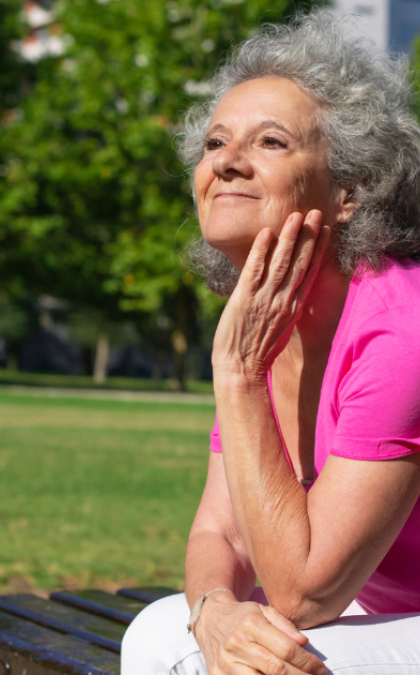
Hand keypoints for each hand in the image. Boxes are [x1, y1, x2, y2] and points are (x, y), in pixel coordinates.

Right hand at [194, 593, 326, 674]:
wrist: (208, 618)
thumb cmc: (242, 615)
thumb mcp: (263, 610)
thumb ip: (284, 625)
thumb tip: (304, 643)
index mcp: (251, 624)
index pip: (285, 649)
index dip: (307, 662)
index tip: (320, 668)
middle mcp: (238, 644)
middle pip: (277, 670)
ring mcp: (227, 663)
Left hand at [212, 211, 330, 378]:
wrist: (241, 370)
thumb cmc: (257, 353)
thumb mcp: (279, 329)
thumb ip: (285, 309)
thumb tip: (285, 295)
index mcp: (294, 308)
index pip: (310, 273)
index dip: (319, 250)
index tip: (325, 231)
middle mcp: (284, 301)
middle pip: (301, 263)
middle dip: (309, 237)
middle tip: (317, 213)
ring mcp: (265, 300)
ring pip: (281, 263)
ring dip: (289, 238)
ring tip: (295, 216)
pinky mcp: (245, 299)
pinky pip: (255, 270)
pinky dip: (261, 251)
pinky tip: (266, 233)